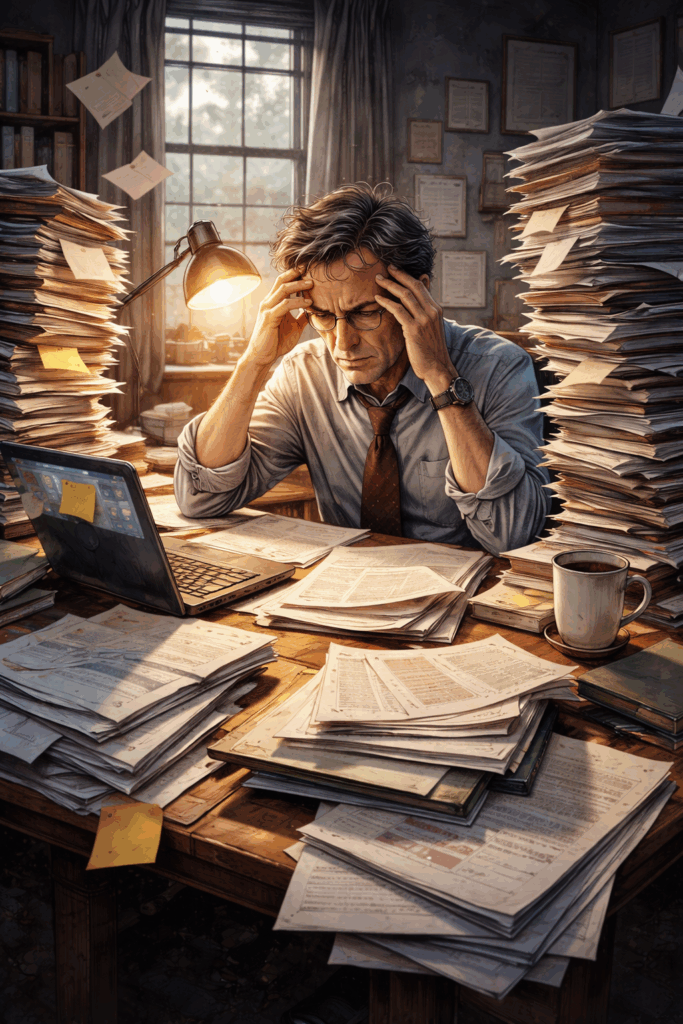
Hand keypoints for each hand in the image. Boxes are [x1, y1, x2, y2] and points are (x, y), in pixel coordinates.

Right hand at [245, 268, 312, 368]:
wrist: (262, 356)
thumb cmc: (276, 342)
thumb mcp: (294, 327)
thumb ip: (302, 318)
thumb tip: (313, 312)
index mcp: (272, 302)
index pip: (282, 282)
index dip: (294, 275)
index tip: (308, 271)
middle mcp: (268, 302)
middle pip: (281, 281)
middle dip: (296, 274)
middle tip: (310, 270)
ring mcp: (267, 309)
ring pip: (283, 290)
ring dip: (298, 285)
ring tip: (312, 284)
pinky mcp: (269, 318)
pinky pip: (285, 305)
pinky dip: (298, 302)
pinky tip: (308, 303)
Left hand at [375, 265, 456, 392]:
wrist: (437, 368)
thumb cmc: (431, 349)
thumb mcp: (431, 327)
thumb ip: (425, 312)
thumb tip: (419, 299)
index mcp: (436, 309)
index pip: (421, 286)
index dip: (407, 276)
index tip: (395, 270)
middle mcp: (432, 311)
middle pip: (414, 286)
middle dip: (399, 275)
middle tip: (386, 268)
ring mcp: (424, 320)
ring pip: (405, 295)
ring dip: (390, 285)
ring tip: (378, 279)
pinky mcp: (414, 329)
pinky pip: (398, 310)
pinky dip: (387, 302)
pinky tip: (378, 298)